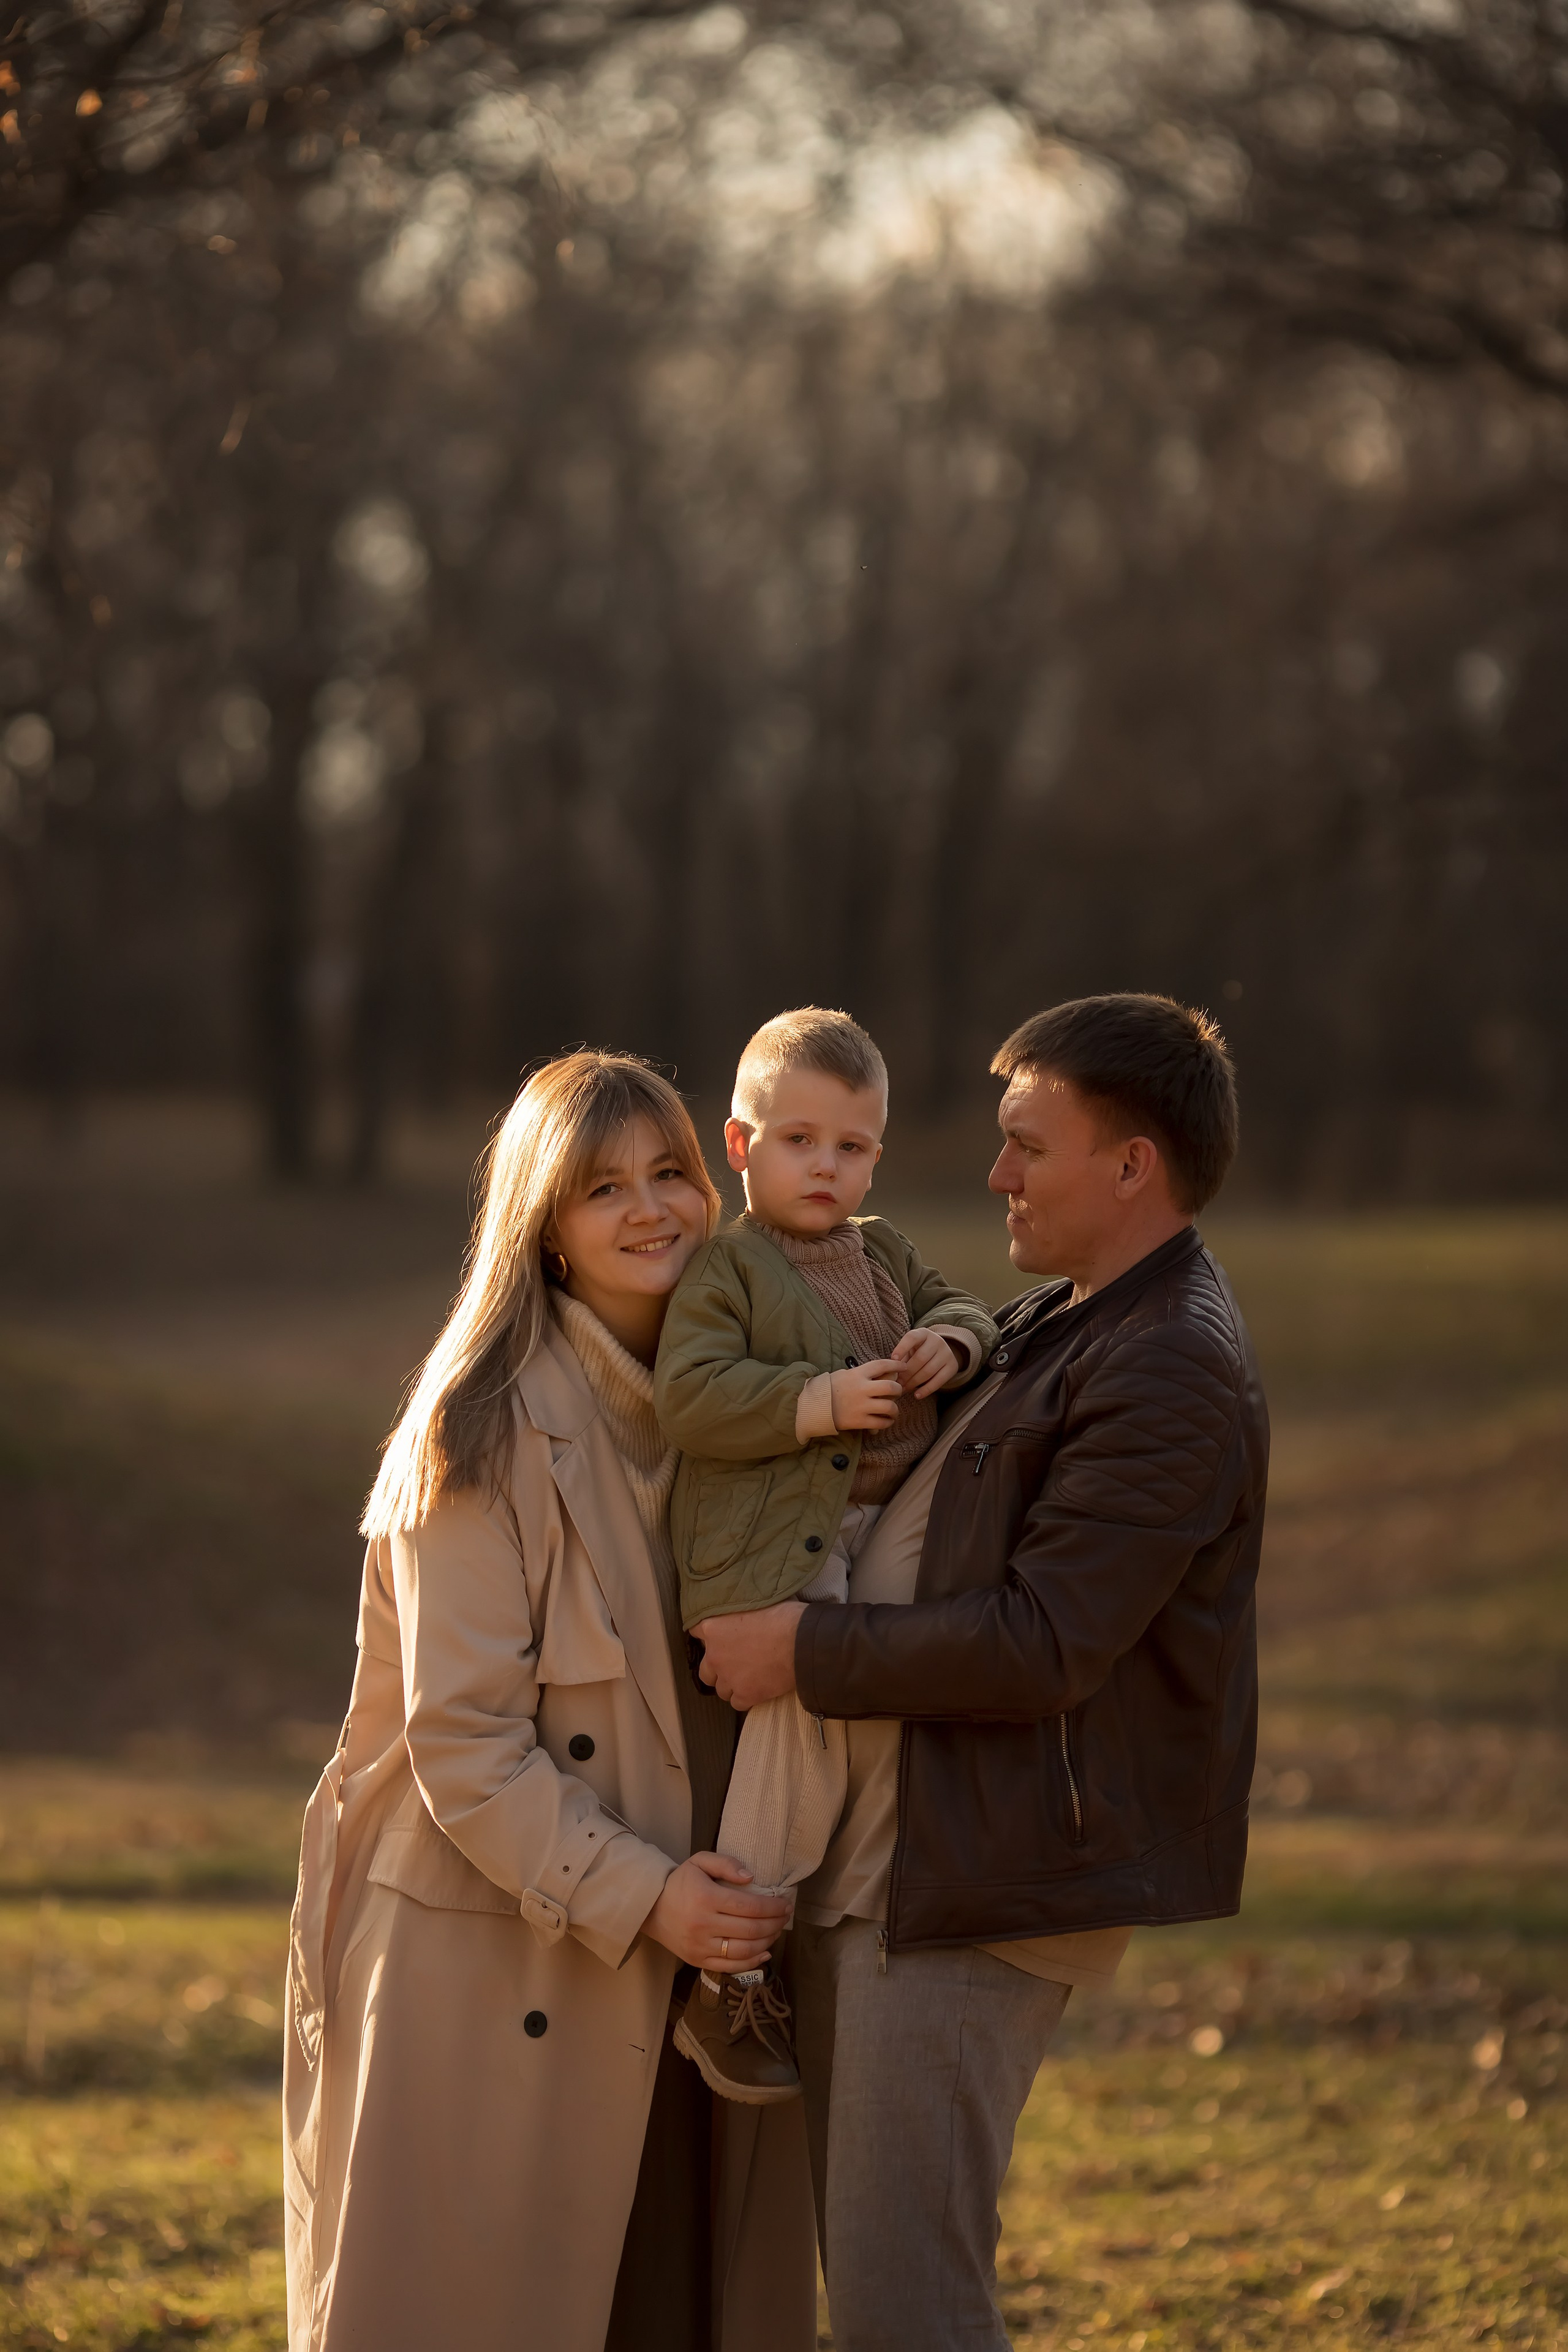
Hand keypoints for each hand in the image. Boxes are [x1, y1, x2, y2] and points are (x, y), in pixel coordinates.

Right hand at [643, 1851, 789, 1971]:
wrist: (651, 1908)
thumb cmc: (680, 1883)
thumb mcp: (699, 1862)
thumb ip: (725, 1864)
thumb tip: (751, 1877)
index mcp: (707, 1898)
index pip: (749, 1906)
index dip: (773, 1907)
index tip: (786, 1904)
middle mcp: (704, 1925)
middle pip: (750, 1929)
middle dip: (774, 1924)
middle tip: (785, 1917)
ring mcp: (701, 1946)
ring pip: (744, 1950)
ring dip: (767, 1942)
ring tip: (777, 1931)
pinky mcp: (698, 1960)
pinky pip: (730, 1966)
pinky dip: (752, 1961)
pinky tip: (765, 1952)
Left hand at [693, 1603, 805, 1707]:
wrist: (802, 1642)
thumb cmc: (783, 1617)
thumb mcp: (755, 1604)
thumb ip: (739, 1614)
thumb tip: (743, 1616)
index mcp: (713, 1628)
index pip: (697, 1633)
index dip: (710, 1636)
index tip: (720, 1637)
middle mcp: (715, 1655)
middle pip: (706, 1670)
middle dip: (717, 1668)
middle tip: (735, 1663)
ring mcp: (729, 1678)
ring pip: (722, 1689)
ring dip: (732, 1685)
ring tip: (750, 1678)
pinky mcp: (745, 1695)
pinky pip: (738, 1702)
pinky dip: (746, 1698)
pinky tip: (758, 1688)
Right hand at [829, 1359, 903, 1429]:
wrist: (814, 1406)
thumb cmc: (830, 1388)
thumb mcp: (845, 1374)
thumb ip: (863, 1374)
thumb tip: (885, 1374)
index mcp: (858, 1374)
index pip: (882, 1365)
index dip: (896, 1364)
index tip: (904, 1366)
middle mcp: (862, 1389)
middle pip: (891, 1387)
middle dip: (898, 1389)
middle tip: (898, 1392)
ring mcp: (861, 1406)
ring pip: (889, 1407)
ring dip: (895, 1409)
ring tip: (893, 1411)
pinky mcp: (859, 1421)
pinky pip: (881, 1423)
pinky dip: (887, 1422)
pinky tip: (886, 1421)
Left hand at [891, 1327, 963, 1398]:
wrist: (940, 1352)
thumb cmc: (918, 1351)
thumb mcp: (910, 1348)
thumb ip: (901, 1357)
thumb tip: (889, 1373)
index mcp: (923, 1333)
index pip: (912, 1338)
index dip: (902, 1348)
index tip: (893, 1359)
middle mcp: (937, 1341)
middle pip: (920, 1358)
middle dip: (907, 1373)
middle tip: (897, 1383)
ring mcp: (946, 1353)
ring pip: (929, 1370)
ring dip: (914, 1382)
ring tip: (904, 1389)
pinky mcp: (953, 1366)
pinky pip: (939, 1380)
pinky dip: (927, 1389)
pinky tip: (917, 1395)